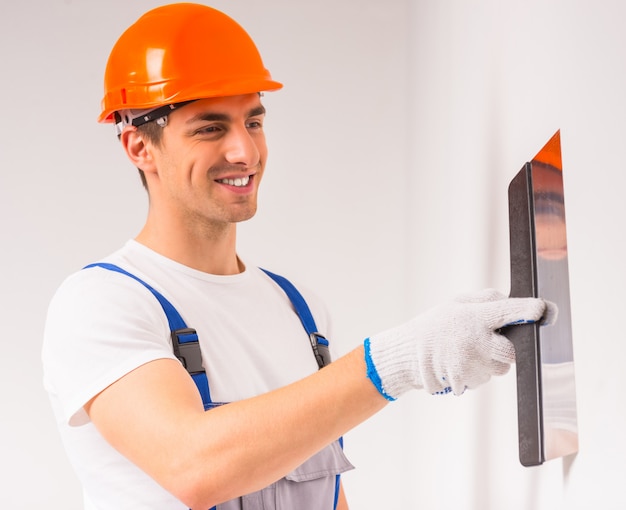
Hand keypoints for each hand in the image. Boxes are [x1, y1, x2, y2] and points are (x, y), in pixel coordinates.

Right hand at [364, 289, 547, 396]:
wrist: (406, 354)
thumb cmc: (434, 327)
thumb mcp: (455, 304)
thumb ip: (486, 300)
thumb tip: (512, 302)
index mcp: (473, 317)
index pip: (508, 312)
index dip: (529, 310)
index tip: (543, 309)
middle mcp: (475, 342)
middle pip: (512, 351)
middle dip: (505, 348)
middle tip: (488, 341)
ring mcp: (471, 365)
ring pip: (500, 368)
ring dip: (490, 361)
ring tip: (467, 351)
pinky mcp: (466, 382)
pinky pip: (485, 378)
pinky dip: (477, 372)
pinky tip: (459, 363)